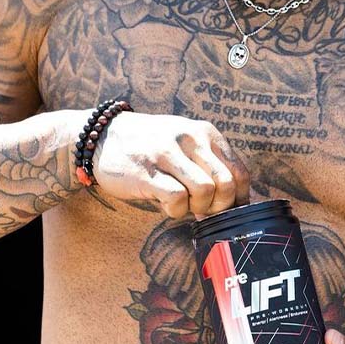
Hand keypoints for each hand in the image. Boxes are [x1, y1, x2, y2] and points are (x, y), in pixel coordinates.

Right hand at [90, 112, 250, 219]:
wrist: (104, 136)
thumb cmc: (151, 145)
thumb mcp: (186, 143)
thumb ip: (211, 164)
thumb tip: (238, 200)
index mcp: (205, 132)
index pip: (239, 172)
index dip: (237, 199)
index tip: (225, 209)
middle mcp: (189, 138)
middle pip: (226, 185)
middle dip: (218, 207)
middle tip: (202, 210)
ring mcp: (167, 154)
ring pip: (204, 191)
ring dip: (197, 208)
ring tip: (183, 205)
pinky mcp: (146, 172)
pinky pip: (177, 199)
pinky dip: (176, 211)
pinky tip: (167, 205)